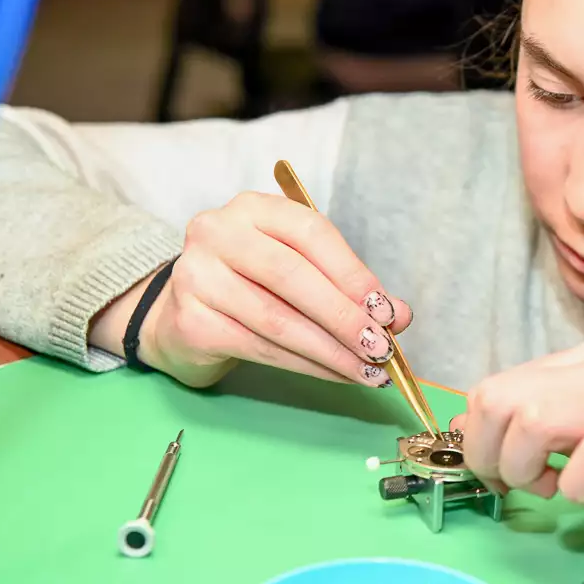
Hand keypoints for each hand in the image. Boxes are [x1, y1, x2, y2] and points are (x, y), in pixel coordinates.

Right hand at [92, 192, 410, 388]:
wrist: (182, 317)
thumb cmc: (253, 287)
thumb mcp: (300, 272)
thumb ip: (347, 287)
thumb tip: (400, 316)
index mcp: (253, 208)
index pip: (311, 232)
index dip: (353, 273)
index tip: (387, 310)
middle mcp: (218, 232)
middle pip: (292, 276)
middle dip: (344, 316)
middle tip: (383, 348)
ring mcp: (196, 275)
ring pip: (277, 318)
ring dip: (331, 351)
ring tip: (368, 371)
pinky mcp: (190, 321)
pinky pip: (259, 347)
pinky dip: (305, 366)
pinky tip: (334, 375)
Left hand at [454, 342, 583, 550]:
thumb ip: (555, 417)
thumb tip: (487, 437)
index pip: (495, 386)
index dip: (481, 437)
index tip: (506, 469)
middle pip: (499, 398)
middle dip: (489, 453)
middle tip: (523, 483)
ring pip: (531, 418)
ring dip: (527, 469)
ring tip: (559, 488)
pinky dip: (577, 488)